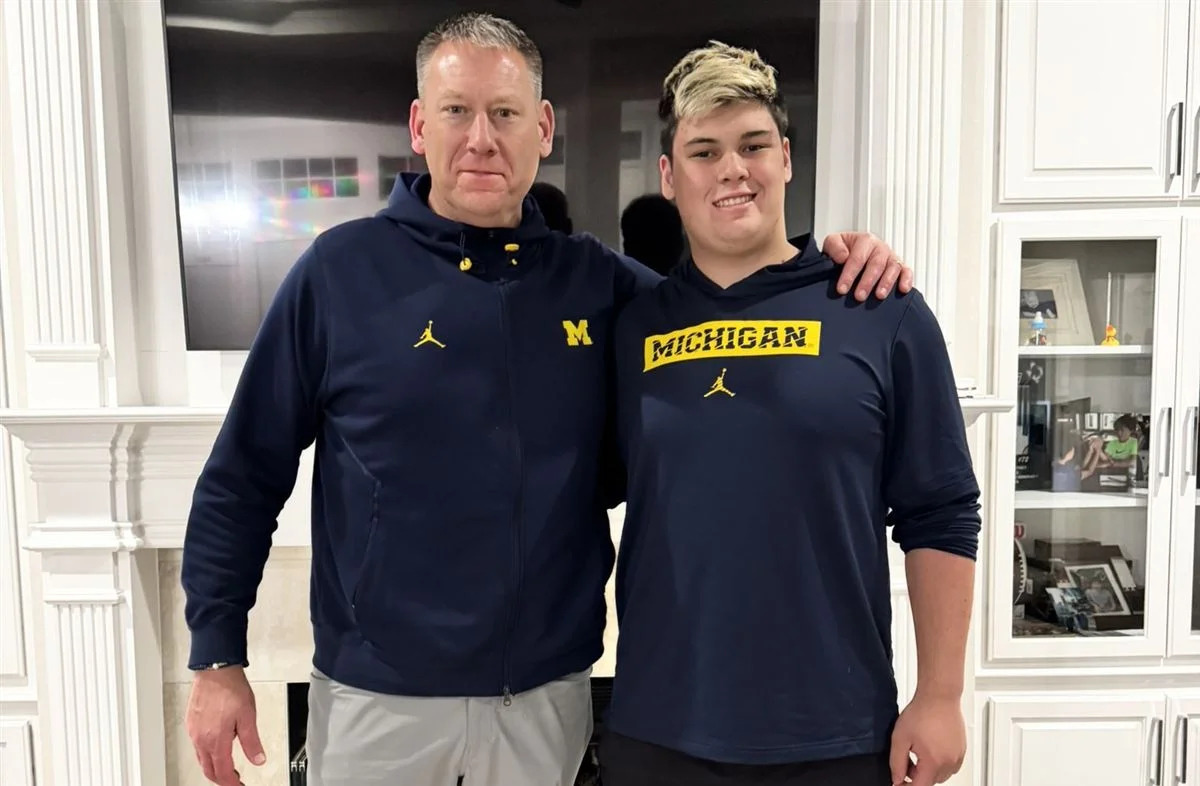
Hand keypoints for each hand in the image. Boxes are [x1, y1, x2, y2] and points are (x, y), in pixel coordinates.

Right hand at [187, 666, 264, 785]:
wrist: (215, 670)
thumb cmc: (231, 688)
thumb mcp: (248, 716)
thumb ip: (252, 741)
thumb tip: (258, 759)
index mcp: (216, 740)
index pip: (222, 772)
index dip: (231, 783)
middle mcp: (201, 738)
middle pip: (208, 769)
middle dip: (221, 779)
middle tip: (234, 780)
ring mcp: (193, 731)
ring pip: (201, 758)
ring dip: (213, 766)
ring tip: (227, 766)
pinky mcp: (190, 723)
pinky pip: (197, 745)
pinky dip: (207, 753)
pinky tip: (216, 746)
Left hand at [821, 232, 913, 300]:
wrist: (852, 251)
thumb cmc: (844, 249)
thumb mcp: (833, 243)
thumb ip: (834, 246)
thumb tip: (843, 257)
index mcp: (865, 240)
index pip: (857, 258)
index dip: (849, 275)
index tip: (842, 289)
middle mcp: (880, 248)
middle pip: (876, 264)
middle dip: (867, 281)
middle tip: (859, 296)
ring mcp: (891, 257)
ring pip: (893, 267)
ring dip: (886, 282)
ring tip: (879, 295)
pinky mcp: (900, 267)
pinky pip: (907, 271)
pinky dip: (906, 279)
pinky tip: (903, 289)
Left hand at [889, 692, 965, 785]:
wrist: (939, 697)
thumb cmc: (922, 713)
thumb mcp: (900, 738)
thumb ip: (897, 763)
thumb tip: (897, 779)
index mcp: (933, 762)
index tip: (900, 781)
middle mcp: (949, 762)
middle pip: (931, 781)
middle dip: (917, 776)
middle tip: (907, 760)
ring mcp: (958, 756)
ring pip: (942, 775)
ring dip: (929, 770)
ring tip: (918, 752)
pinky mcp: (962, 750)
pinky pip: (951, 765)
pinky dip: (940, 763)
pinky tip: (930, 748)